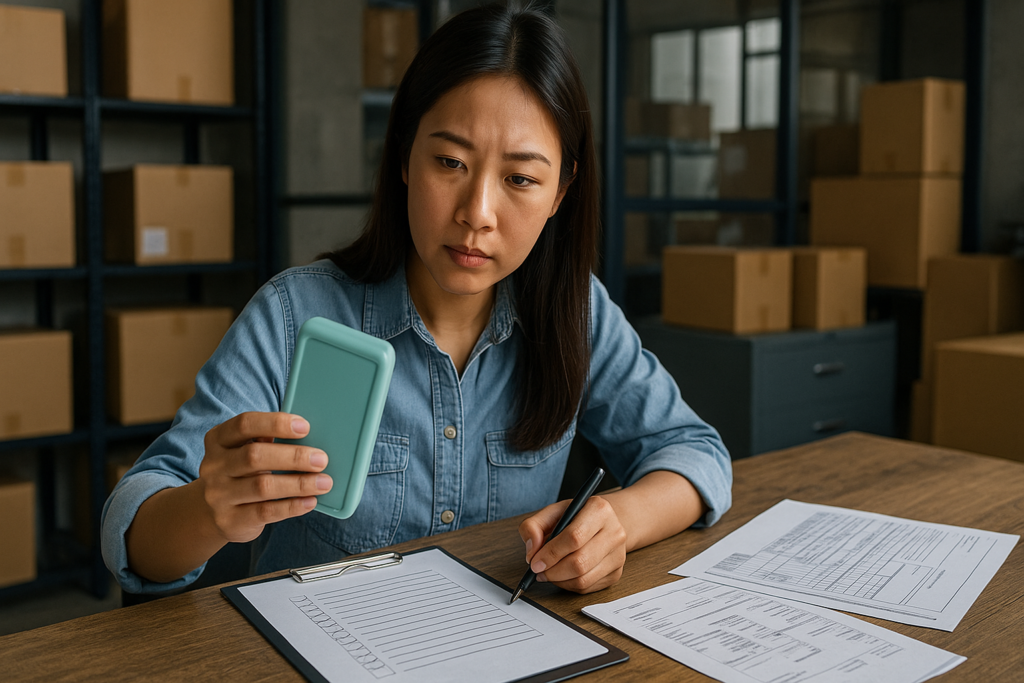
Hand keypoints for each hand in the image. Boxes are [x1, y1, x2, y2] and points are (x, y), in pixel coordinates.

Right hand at [197, 412, 331, 543]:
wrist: (210, 513)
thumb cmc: (240, 472)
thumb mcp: (244, 451)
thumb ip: (267, 440)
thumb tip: (308, 436)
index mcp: (219, 439)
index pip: (244, 424)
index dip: (275, 423)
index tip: (304, 427)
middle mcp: (214, 466)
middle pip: (255, 456)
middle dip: (293, 456)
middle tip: (321, 459)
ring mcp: (218, 495)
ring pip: (262, 486)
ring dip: (299, 484)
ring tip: (324, 482)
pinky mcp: (229, 520)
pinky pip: (265, 512)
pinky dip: (292, 506)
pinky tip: (310, 501)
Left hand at [517, 496, 627, 593]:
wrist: (603, 523)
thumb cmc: (576, 517)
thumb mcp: (552, 512)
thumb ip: (533, 526)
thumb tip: (532, 551)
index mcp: (599, 510)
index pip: (574, 537)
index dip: (551, 553)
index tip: (535, 562)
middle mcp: (614, 532)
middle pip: (580, 562)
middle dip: (553, 571)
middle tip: (538, 571)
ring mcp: (619, 555)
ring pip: (583, 579)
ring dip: (559, 580)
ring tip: (548, 572)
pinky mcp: (616, 573)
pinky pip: (587, 588)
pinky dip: (568, 585)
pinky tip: (562, 576)